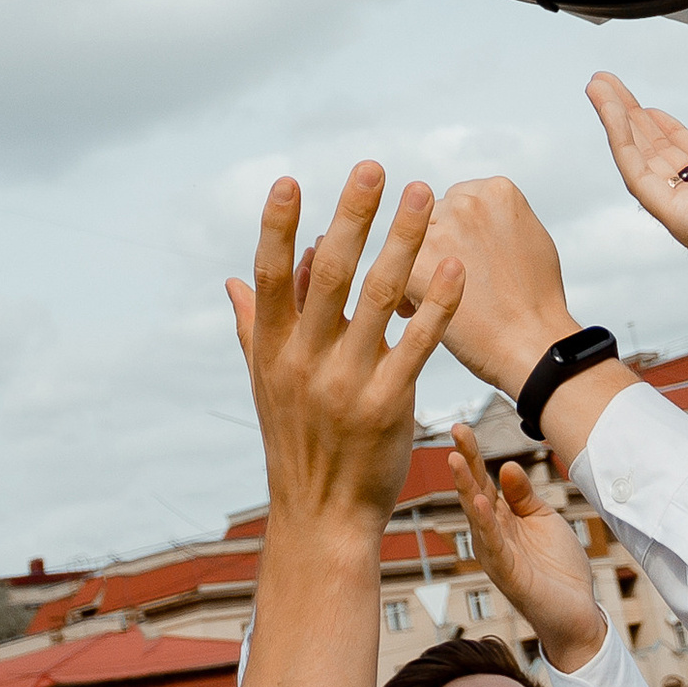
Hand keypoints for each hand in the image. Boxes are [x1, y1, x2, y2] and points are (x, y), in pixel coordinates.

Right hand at [227, 165, 461, 548]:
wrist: (322, 519)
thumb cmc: (295, 442)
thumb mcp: (264, 385)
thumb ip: (251, 327)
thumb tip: (230, 281)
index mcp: (272, 350)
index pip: (270, 277)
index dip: (277, 228)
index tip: (288, 181)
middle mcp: (305, 360)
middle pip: (329, 273)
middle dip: (352, 215)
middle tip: (373, 167)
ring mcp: (346, 382)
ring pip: (377, 297)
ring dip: (402, 240)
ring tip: (423, 194)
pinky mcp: (388, 404)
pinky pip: (417, 343)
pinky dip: (437, 303)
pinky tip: (457, 266)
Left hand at [418, 177, 581, 395]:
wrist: (531, 343)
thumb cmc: (536, 300)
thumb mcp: (531, 236)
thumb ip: (498, 218)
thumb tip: (476, 218)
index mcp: (496, 191)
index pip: (457, 198)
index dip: (455, 230)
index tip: (461, 253)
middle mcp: (467, 203)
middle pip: (431, 216)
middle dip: (434, 245)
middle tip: (444, 277)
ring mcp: (441, 232)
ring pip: (410, 243)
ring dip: (415, 264)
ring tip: (427, 294)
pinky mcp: (417, 266)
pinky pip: (395, 271)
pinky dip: (402, 291)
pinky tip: (415, 309)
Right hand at [449, 422, 607, 668]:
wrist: (577, 612)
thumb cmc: (558, 567)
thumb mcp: (543, 520)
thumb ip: (524, 495)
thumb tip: (506, 465)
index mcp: (502, 519)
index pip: (483, 480)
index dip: (473, 454)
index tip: (461, 427)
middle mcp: (492, 534)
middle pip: (474, 490)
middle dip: (464, 461)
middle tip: (456, 429)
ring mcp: (497, 554)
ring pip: (476, 515)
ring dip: (465, 487)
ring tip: (455, 459)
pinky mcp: (508, 573)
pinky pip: (494, 544)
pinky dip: (485, 522)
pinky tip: (479, 501)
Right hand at [588, 72, 687, 263]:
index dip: (666, 131)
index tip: (645, 104)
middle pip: (660, 161)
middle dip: (632, 122)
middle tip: (606, 85)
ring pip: (645, 167)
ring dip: (618, 123)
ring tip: (597, 85)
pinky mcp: (686, 221)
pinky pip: (644, 182)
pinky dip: (623, 142)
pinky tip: (613, 111)